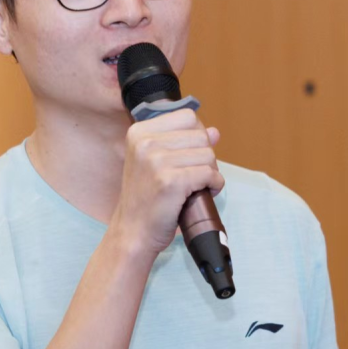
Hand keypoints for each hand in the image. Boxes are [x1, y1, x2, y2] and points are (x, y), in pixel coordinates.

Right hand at [110, 108, 223, 254]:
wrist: (133, 231)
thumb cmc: (146, 198)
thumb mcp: (156, 163)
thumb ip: (183, 143)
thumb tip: (214, 131)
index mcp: (139, 132)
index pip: (187, 117)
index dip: (197, 136)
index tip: (190, 155)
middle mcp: (145, 143)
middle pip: (200, 135)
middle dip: (205, 156)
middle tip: (194, 175)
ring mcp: (157, 161)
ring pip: (208, 155)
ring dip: (211, 172)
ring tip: (196, 186)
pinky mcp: (171, 181)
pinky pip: (209, 174)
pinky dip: (214, 185)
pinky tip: (202, 193)